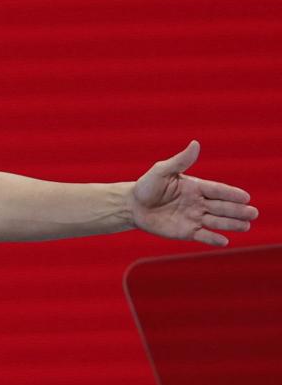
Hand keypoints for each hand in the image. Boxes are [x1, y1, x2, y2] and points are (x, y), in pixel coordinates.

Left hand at [131, 141, 257, 246]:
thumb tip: (196, 144)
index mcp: (196, 187)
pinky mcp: (186, 231)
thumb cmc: (147, 186)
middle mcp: (198, 203)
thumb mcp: (162, 170)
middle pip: (222, 207)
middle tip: (253, 214)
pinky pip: (203, 235)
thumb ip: (180, 161)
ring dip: (231, 224)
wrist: (132, 206)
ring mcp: (193, 217)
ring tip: (246, 226)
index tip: (245, 197)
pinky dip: (213, 238)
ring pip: (216, 221)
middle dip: (238, 210)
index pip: (217, 190)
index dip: (231, 194)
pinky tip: (224, 241)